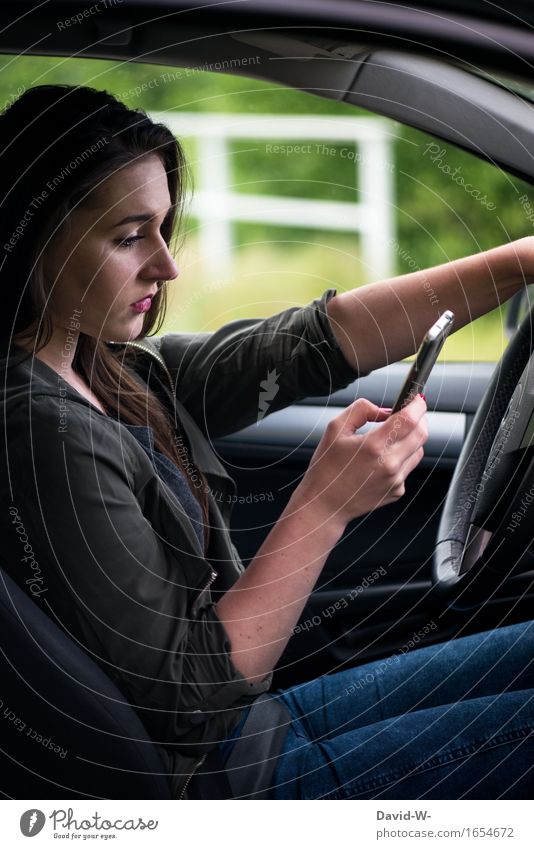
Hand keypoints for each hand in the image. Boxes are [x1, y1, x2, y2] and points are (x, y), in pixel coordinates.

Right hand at [297, 394, 427, 526]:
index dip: (417, 404)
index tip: (416, 397)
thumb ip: (362, 410)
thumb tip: (386, 410)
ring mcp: (396, 480)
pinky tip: (380, 461)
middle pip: (421, 433)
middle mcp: (389, 464)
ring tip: (389, 439)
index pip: (410, 419)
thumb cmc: (326, 467)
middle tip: (408, 413)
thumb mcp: (335, 429)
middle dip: (419, 418)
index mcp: (374, 446)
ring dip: (411, 439)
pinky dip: (401, 459)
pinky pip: (408, 468)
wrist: (324, 504)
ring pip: (418, 450)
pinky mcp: (397, 491)